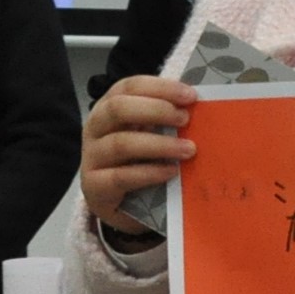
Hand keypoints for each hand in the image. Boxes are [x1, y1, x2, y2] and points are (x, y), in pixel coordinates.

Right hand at [81, 75, 198, 232]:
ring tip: (189, 149)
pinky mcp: (94, 187)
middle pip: (118, 109)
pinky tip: (171, 171)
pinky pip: (120, 177)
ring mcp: (92, 158)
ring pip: (120, 143)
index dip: (159, 88)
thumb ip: (168, 121)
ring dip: (159, 144)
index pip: (128, 87)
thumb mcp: (152, 135)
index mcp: (109, 108)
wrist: (122, 206)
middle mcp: (95, 129)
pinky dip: (149, 173)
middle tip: (185, 119)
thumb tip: (203, 107)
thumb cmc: (141, 162)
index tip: (190, 96)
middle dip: (155, 110)